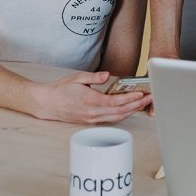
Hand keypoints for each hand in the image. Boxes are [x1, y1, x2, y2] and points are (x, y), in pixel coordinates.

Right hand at [32, 71, 152, 123]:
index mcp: (91, 101)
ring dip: (130, 111)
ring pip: (115, 118)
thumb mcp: (77, 78)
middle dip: (136, 106)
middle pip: (119, 112)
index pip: (116, 102)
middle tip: (148, 99)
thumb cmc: (61, 89)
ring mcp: (91, 119)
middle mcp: (92, 113)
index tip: (142, 94)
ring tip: (142, 104)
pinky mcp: (89, 121)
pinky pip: (109, 119)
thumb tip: (107, 75)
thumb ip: (94, 77)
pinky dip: (121, 115)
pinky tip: (127, 110)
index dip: (130, 99)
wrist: (47, 103)